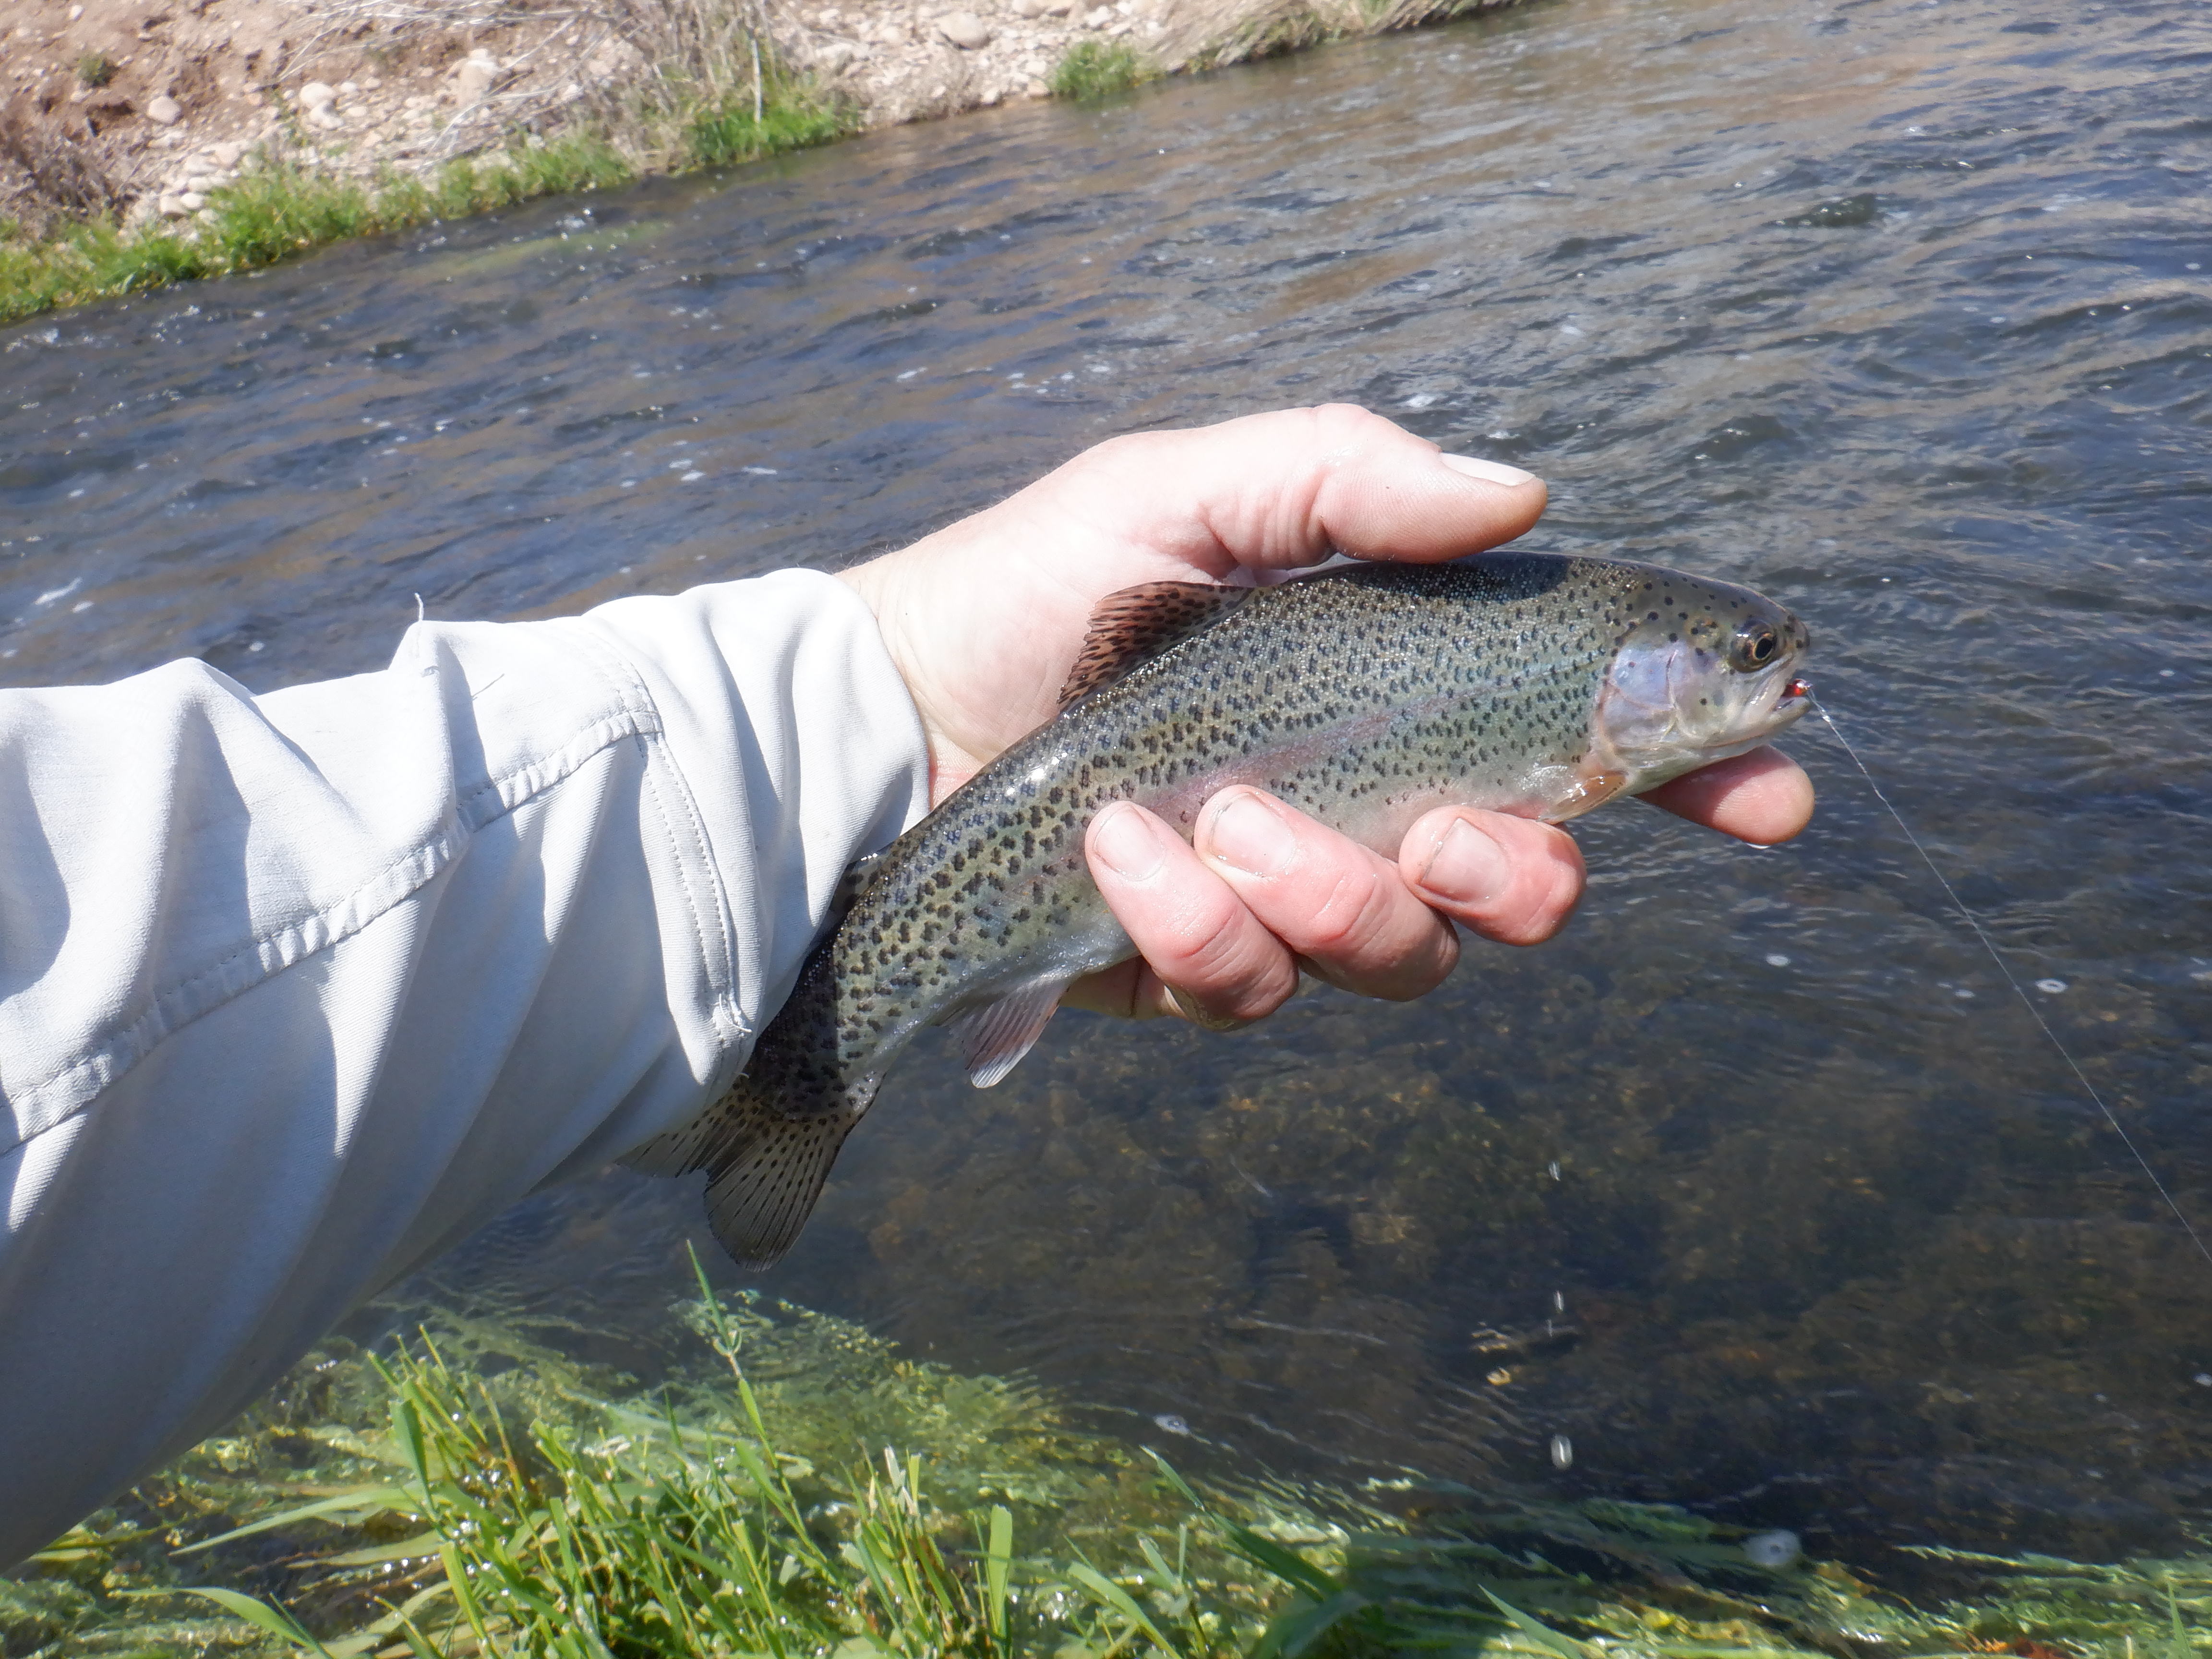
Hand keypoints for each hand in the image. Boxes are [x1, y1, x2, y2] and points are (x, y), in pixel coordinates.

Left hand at [839, 404, 1812, 1024]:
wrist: (891, 712)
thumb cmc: (1039, 586)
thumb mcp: (1189, 488)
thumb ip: (1347, 478)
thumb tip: (1523, 496)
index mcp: (1396, 692)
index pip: (1585, 747)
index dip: (1695, 775)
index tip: (1773, 788)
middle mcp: (1365, 806)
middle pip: (1522, 892)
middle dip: (1516, 880)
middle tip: (1447, 835)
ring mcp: (1284, 899)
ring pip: (1398, 959)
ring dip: (1322, 894)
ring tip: (1211, 818)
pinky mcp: (1195, 969)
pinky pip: (1255, 991)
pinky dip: (1199, 925)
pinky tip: (1124, 855)